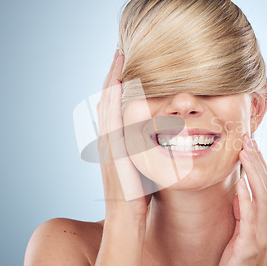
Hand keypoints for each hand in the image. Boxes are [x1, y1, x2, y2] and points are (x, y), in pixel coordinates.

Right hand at [97, 49, 151, 219]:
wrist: (126, 216)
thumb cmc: (138, 195)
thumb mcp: (142, 165)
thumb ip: (146, 148)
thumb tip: (159, 136)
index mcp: (115, 139)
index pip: (115, 104)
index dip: (118, 82)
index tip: (126, 62)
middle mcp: (108, 136)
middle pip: (108, 97)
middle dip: (113, 72)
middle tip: (120, 48)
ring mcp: (108, 141)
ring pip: (107, 102)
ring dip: (112, 77)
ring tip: (120, 55)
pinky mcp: (113, 147)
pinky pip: (112, 116)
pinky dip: (113, 97)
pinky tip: (119, 80)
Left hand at [214, 134, 266, 265]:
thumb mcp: (238, 236)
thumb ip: (242, 214)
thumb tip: (238, 191)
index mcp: (264, 223)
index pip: (266, 187)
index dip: (260, 164)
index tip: (250, 144)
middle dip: (258, 161)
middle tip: (248, 138)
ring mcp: (260, 238)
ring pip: (262, 198)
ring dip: (254, 172)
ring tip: (246, 151)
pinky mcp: (249, 249)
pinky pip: (250, 220)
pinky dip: (247, 199)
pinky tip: (241, 184)